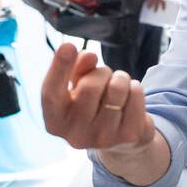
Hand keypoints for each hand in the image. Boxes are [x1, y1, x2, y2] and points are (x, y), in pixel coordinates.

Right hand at [41, 43, 156, 151]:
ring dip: (120, 79)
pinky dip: (135, 88)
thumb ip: (77, 70)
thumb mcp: (78, 87)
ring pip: (116, 89)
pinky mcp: (128, 136)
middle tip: (105, 77)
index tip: (68, 46)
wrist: (122, 140)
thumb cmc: (93, 106)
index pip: (51, 93)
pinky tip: (130, 98)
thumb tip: (88, 56)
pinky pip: (136, 94)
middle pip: (90, 87)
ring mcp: (103, 138)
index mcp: (55, 121)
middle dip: (101, 73)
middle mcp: (75, 135)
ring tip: (119, 87)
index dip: (58, 68)